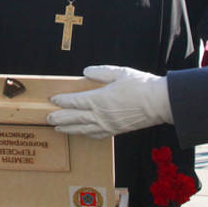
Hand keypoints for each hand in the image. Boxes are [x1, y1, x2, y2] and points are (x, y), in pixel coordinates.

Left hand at [47, 65, 172, 138]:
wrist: (159, 103)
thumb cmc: (141, 85)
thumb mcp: (119, 73)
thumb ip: (101, 73)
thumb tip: (85, 72)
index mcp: (100, 99)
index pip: (75, 101)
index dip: (62, 100)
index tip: (52, 99)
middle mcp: (101, 115)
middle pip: (74, 118)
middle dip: (59, 117)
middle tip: (47, 118)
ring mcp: (108, 125)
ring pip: (83, 129)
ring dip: (68, 128)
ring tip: (58, 128)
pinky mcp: (116, 130)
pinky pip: (96, 134)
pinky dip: (85, 134)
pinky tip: (81, 133)